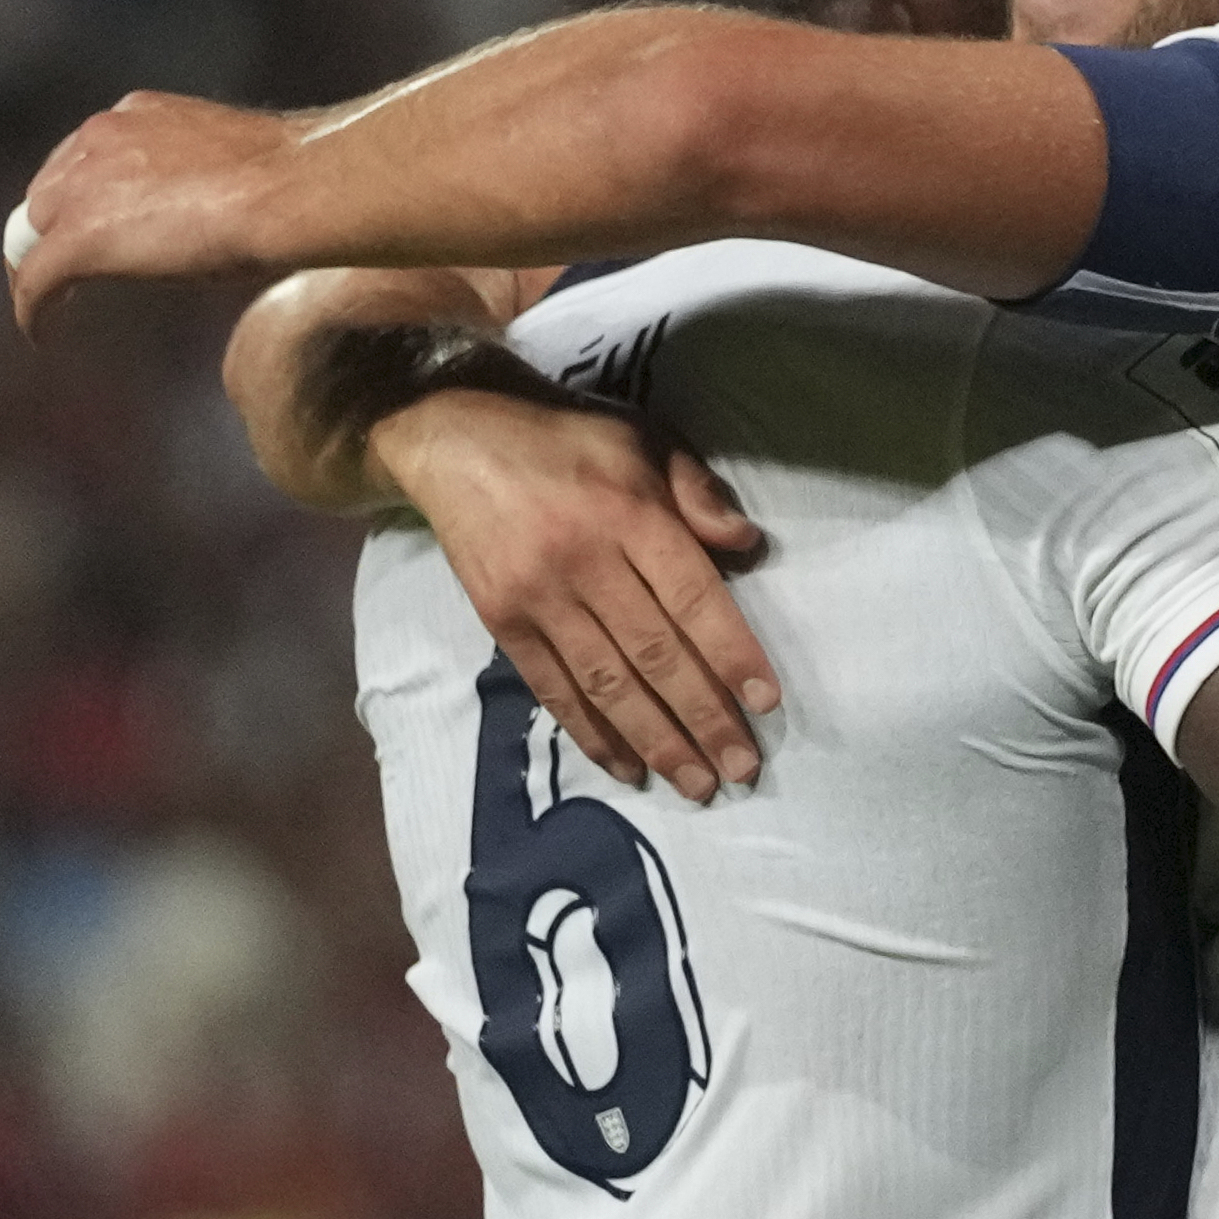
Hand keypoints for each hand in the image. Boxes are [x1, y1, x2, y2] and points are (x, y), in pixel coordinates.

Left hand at [10, 91, 301, 333]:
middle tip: (69, 272)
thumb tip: (212, 210)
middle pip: (47, 194)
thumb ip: (198, 176)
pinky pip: (36, 280)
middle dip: (52, 232)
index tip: (101, 226)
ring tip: (50, 306)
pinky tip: (43, 335)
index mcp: (134, 115)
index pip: (84, 159)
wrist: (290, 189)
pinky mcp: (79, 238)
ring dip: (39, 269)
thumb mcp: (227, 165)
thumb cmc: (286, 182)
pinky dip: (34, 311)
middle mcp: (97, 139)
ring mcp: (83, 187)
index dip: (83, 198)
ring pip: (30, 233)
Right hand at [370, 387, 777, 800]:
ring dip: (656, 741)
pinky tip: (629, 768)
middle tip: (742, 767)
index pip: (693, 597)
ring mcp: (538, 598)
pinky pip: (554, 690)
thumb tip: (749, 544)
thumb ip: (697, 491)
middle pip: (655, 654)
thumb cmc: (566, 437)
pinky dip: (592, 735)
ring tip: (696, 783)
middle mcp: (584, 561)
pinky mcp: (502, 623)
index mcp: (628, 513)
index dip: (731, 653)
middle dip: (704, 718)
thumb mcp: (642, 438)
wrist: (452, 435)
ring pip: (607, 684)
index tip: (765, 701)